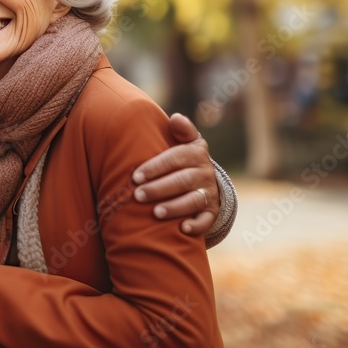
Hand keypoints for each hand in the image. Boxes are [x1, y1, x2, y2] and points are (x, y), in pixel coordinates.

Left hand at [131, 114, 219, 233]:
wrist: (204, 180)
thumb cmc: (183, 159)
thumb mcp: (185, 142)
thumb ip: (181, 130)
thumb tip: (176, 118)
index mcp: (196, 153)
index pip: (175, 158)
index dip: (155, 167)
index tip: (136, 176)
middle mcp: (205, 173)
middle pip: (182, 180)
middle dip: (159, 188)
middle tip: (138, 195)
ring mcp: (209, 193)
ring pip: (194, 200)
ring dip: (175, 207)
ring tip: (156, 213)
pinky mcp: (212, 212)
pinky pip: (206, 220)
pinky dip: (196, 225)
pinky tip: (182, 228)